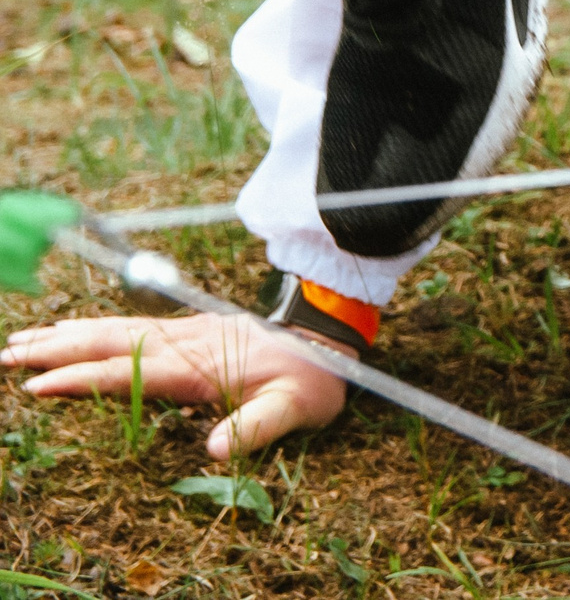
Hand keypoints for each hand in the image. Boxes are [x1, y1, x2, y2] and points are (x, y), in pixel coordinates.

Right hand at [2, 314, 348, 458]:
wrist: (331, 337)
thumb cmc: (313, 380)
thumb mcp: (295, 409)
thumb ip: (257, 428)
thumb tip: (215, 451)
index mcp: (199, 365)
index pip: (129, 371)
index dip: (83, 378)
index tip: (36, 384)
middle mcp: (184, 342)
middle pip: (109, 341)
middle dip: (55, 348)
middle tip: (5, 354)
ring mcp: (184, 331)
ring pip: (114, 329)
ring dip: (66, 334)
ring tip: (20, 339)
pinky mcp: (187, 329)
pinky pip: (129, 325)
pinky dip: (93, 327)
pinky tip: (70, 329)